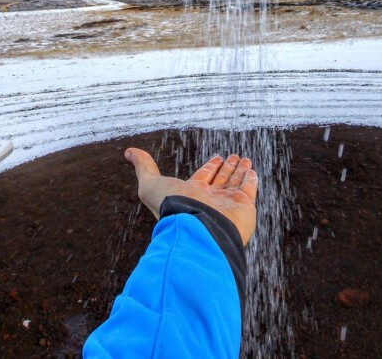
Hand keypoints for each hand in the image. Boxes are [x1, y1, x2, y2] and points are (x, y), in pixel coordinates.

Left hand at [125, 148, 258, 245]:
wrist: (197, 229)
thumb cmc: (172, 209)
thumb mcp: (150, 184)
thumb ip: (143, 167)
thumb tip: (129, 152)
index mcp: (191, 194)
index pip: (203, 177)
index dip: (210, 167)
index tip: (217, 157)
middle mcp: (210, 200)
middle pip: (220, 180)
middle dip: (226, 168)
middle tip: (233, 156)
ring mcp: (227, 204)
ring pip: (235, 183)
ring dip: (239, 170)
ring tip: (244, 159)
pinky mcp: (244, 208)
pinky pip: (248, 190)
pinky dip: (250, 179)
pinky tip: (251, 170)